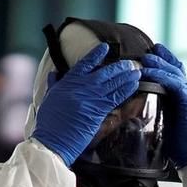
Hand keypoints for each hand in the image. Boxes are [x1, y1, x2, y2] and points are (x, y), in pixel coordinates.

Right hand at [31, 43, 140, 166]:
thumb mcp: (49, 97)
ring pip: (114, 83)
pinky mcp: (99, 111)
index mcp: (69, 81)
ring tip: (137, 72)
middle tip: (131, 63)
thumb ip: (54, 83)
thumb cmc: (49, 121)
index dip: (97, 54)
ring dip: (127, 77)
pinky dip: (126, 91)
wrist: (54, 139)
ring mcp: (92, 98)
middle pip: (105, 72)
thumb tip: (54, 73)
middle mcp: (83, 86)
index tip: (105, 47)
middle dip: (120, 67)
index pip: (86, 63)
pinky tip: (134, 86)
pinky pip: (116, 98)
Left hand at [140, 44, 186, 167]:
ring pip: (175, 73)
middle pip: (175, 68)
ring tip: (145, 59)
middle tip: (147, 51)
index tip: (151, 51)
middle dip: (161, 57)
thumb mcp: (161, 118)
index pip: (174, 72)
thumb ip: (154, 106)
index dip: (164, 60)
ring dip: (159, 65)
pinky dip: (163, 77)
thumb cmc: (173, 140)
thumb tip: (136, 102)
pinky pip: (175, 84)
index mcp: (181, 95)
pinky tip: (151, 74)